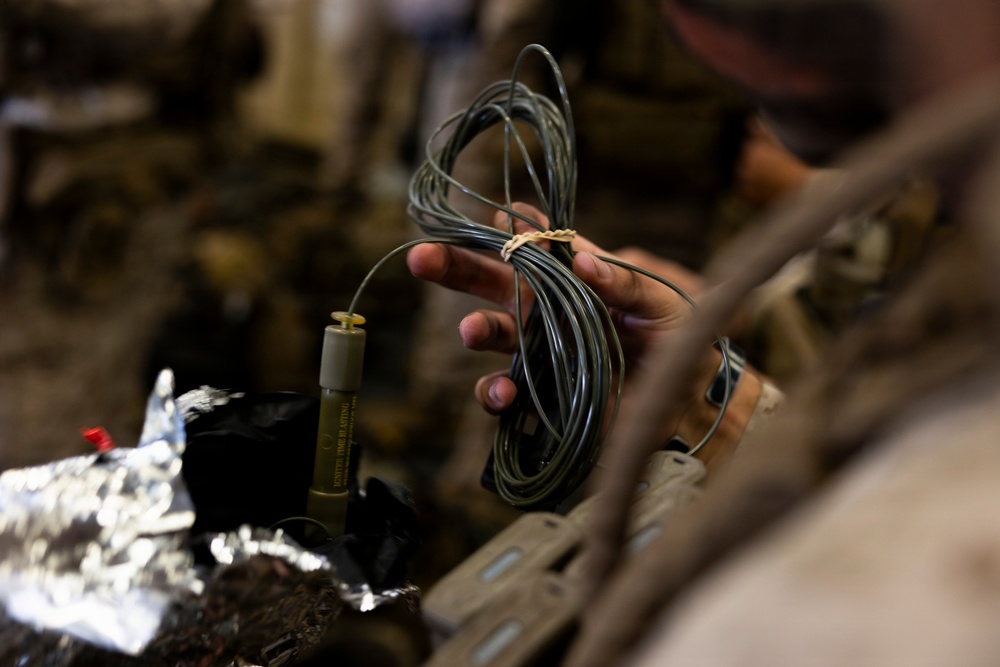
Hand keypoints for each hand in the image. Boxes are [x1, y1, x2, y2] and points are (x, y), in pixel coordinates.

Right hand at [406, 202, 703, 413]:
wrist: (687, 402)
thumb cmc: (676, 337)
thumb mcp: (662, 302)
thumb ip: (625, 283)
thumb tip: (584, 261)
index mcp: (570, 274)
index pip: (532, 243)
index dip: (510, 229)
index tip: (495, 219)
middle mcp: (544, 307)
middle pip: (488, 280)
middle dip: (453, 266)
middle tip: (421, 258)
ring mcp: (537, 350)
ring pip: (489, 332)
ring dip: (475, 329)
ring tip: (470, 332)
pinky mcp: (539, 393)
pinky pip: (503, 391)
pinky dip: (495, 392)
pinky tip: (504, 393)